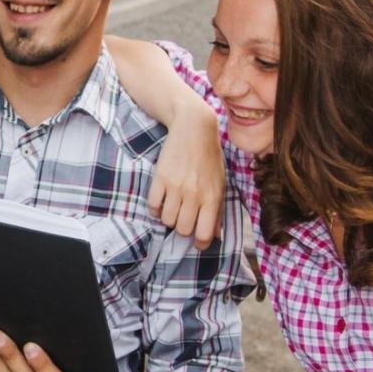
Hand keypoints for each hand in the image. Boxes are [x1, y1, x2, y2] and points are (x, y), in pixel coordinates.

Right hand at [149, 105, 224, 248]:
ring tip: (173, 208)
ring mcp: (175, 186)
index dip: (200, 243)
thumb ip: (217, 210)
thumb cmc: (209, 157)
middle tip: (185, 219)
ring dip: (169, 218)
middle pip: (182, 230)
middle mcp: (194, 194)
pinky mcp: (160, 178)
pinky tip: (162, 202)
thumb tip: (214, 234)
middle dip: (183, 229)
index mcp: (212, 197)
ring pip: (166, 220)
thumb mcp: (219, 183)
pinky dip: (156, 209)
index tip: (197, 241)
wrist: (193, 128)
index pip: (203, 234)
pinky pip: (153, 206)